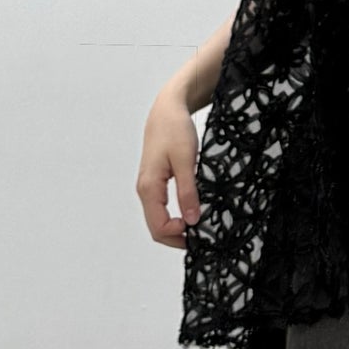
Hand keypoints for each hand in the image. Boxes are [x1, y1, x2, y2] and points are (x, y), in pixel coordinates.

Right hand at [138, 90, 200, 248]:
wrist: (167, 110)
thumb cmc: (174, 130)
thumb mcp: (186, 161)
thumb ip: (188, 192)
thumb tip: (193, 219)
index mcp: (149, 187)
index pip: (158, 227)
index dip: (178, 235)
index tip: (199, 229)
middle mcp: (145, 190)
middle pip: (157, 228)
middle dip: (177, 237)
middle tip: (203, 237)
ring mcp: (150, 188)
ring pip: (159, 219)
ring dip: (178, 228)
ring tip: (200, 227)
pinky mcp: (157, 183)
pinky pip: (163, 208)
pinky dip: (176, 216)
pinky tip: (193, 213)